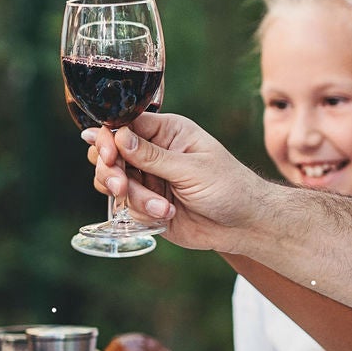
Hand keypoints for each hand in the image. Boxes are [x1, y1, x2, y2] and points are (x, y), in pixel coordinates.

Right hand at [84, 113, 271, 252]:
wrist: (243, 225)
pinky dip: (141, 213)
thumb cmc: (229, 187)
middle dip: (112, 172)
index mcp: (167, 132)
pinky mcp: (146, 204)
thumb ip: (151, 156)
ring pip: (114, 182)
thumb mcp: (191, 169)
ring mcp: (148, 179)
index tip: (107, 156)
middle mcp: (152, 152)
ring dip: (133, 198)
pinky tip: (166, 216)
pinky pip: (126, 207)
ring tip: (161, 208)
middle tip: (121, 188)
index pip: (125, 126)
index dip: (108, 139)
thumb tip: (117, 135)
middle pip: (110, 154)